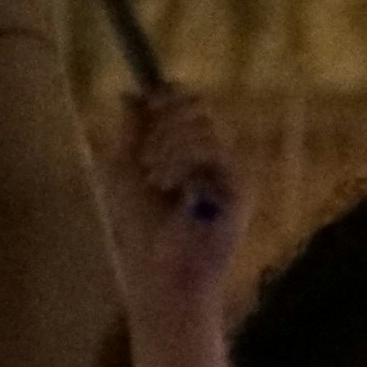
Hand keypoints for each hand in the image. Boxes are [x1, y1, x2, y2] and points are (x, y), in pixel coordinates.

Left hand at [113, 82, 247, 304]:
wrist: (161, 274)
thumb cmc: (142, 233)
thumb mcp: (126, 172)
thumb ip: (131, 133)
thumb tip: (129, 92)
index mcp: (189, 153)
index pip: (190, 105)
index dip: (169, 95)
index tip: (148, 100)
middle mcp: (214, 158)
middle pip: (198, 106)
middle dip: (166, 119)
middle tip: (147, 145)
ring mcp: (229, 172)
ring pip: (202, 125)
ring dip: (168, 145)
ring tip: (156, 179)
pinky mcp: (240, 187)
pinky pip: (211, 149)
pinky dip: (182, 161)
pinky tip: (170, 186)